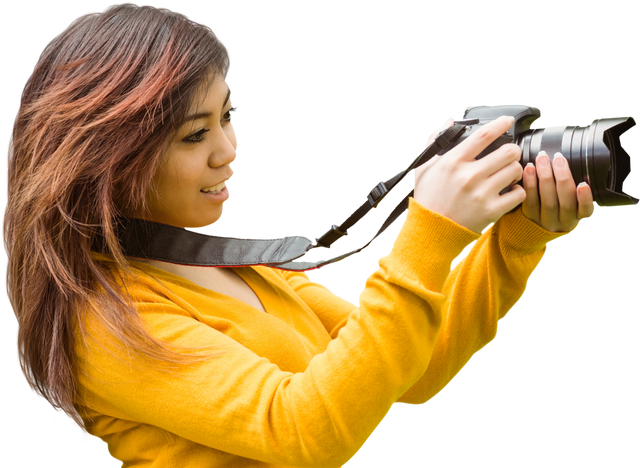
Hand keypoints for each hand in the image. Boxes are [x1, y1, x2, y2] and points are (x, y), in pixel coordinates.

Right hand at [413, 115, 526, 233]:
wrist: (430, 231)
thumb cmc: (428, 200)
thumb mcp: (425, 169)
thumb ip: (437, 145)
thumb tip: (451, 123)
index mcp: (453, 162)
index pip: (483, 135)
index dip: (500, 124)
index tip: (508, 121)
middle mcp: (469, 176)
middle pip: (508, 151)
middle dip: (512, 151)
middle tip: (509, 155)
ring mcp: (481, 194)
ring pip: (516, 170)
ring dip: (515, 170)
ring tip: (508, 175)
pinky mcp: (491, 210)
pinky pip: (518, 194)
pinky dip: (517, 191)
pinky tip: (508, 192)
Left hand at [520, 151, 596, 232]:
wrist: (530, 228)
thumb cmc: (554, 208)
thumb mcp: (569, 203)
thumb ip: (571, 189)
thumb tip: (567, 163)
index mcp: (576, 217)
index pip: (585, 211)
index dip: (585, 199)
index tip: (583, 185)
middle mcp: (562, 222)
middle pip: (565, 203)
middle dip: (562, 177)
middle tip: (558, 158)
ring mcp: (544, 222)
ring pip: (547, 201)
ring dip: (545, 177)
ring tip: (542, 159)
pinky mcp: (528, 218)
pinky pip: (530, 201)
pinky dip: (530, 184)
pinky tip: (529, 169)